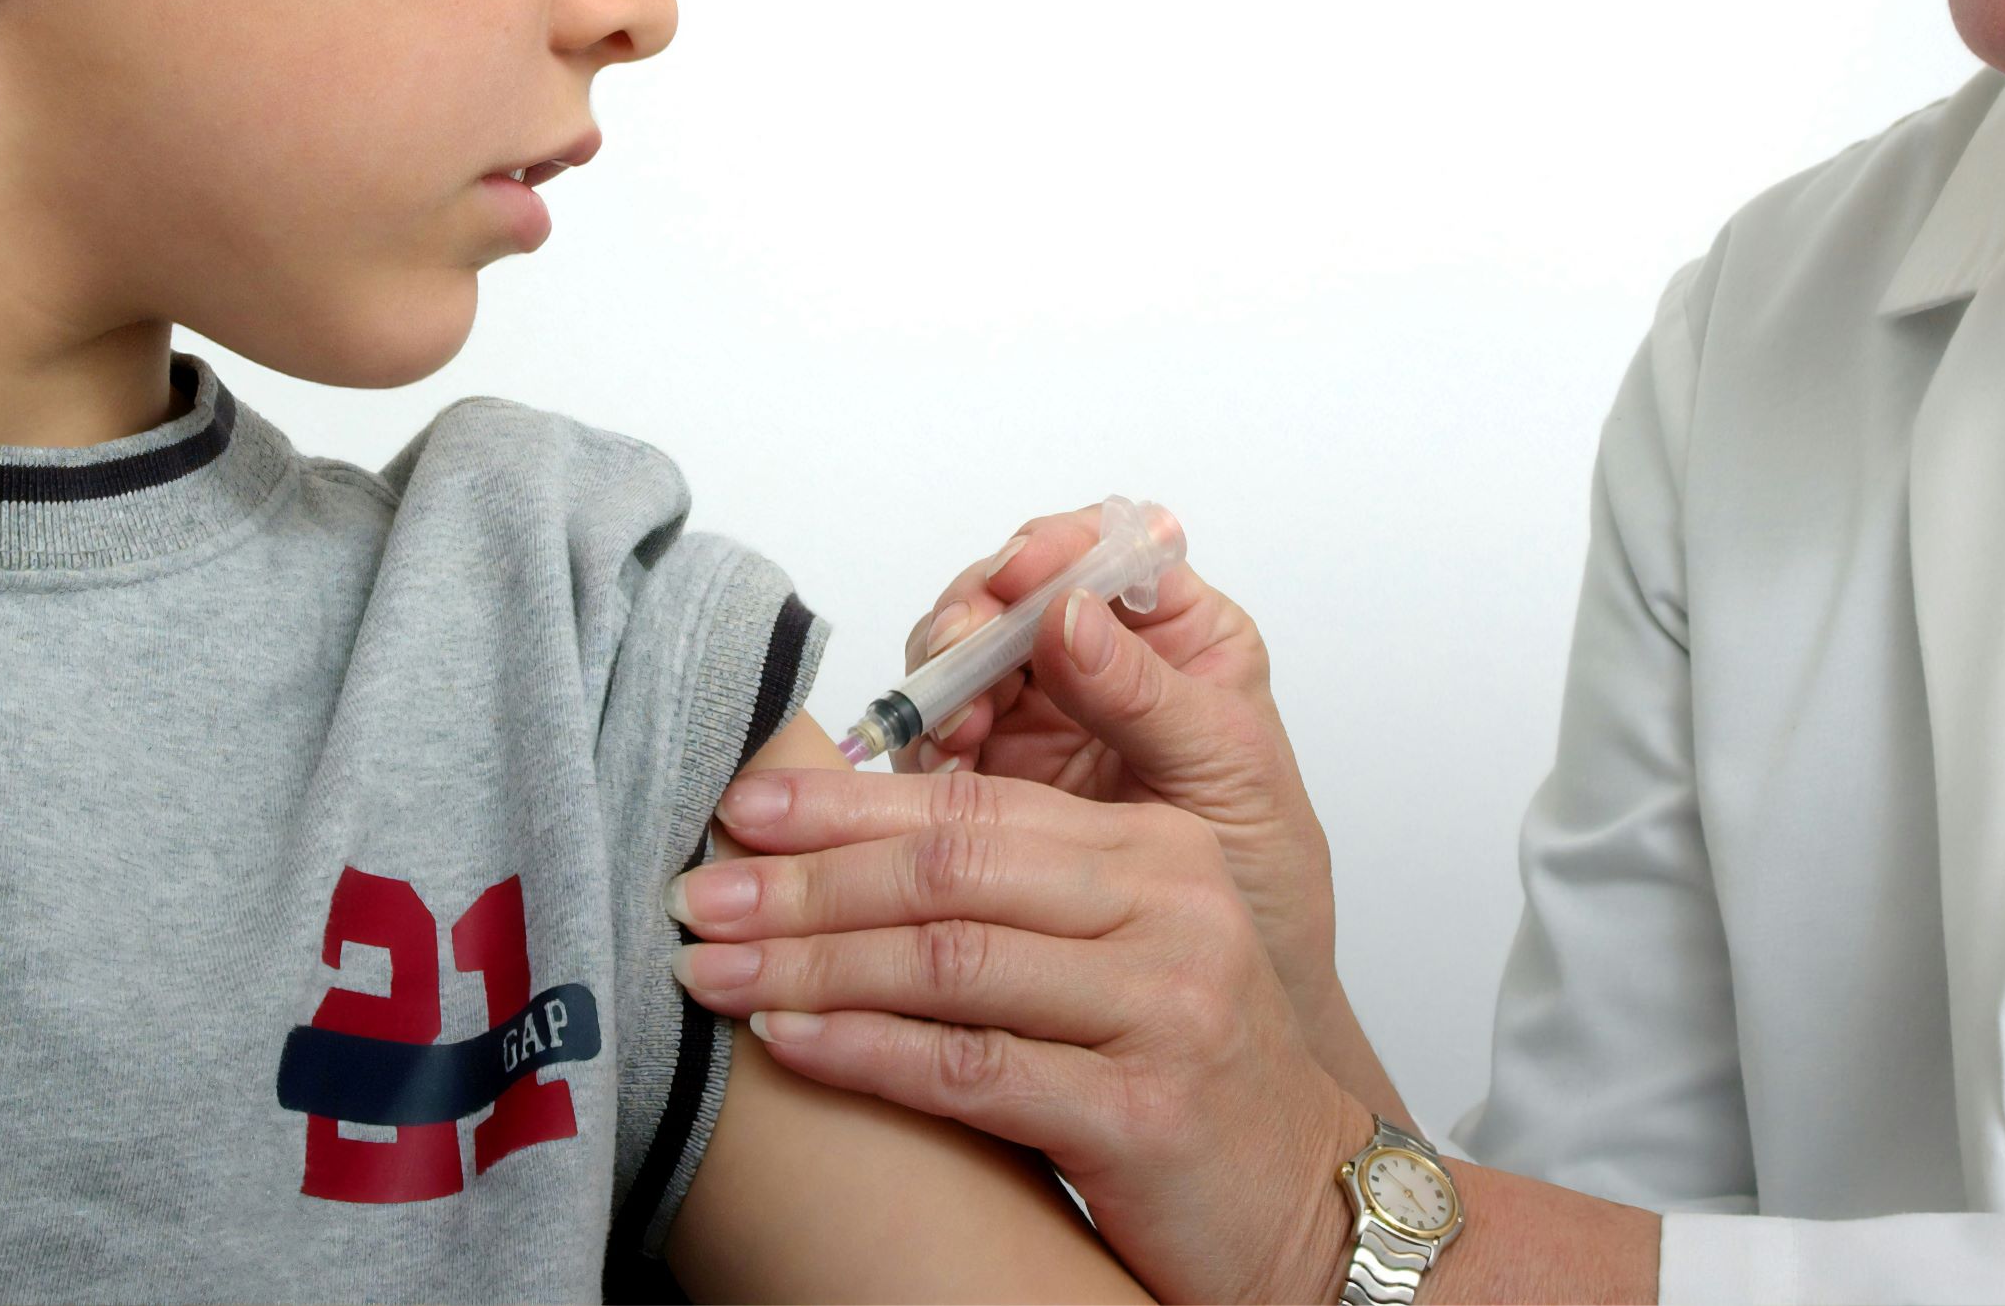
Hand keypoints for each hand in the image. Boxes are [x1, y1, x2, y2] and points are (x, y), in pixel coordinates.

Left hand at [673, 762, 1367, 1304]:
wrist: (1304, 1204)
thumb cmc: (1187, 1073)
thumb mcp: (1120, 952)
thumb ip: (1017, 893)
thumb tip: (836, 852)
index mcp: (1156, 847)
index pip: (976, 801)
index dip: (845, 801)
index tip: (741, 806)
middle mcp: (1169, 907)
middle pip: (952, 867)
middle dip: (806, 878)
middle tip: (700, 891)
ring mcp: (1165, 1005)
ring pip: (950, 960)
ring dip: (811, 962)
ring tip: (715, 970)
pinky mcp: (1144, 1110)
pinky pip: (971, 1069)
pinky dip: (864, 1050)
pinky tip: (788, 1040)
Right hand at [900, 513, 1345, 1026]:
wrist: (1223, 1019)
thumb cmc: (1263, 884)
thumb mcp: (1229, 780)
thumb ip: (1155, 697)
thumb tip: (1071, 614)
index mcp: (1181, 636)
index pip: (1110, 549)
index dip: (1059, 548)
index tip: (1026, 575)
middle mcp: (1100, 661)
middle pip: (1015, 591)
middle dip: (980, 611)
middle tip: (962, 649)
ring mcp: (1038, 715)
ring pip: (962, 655)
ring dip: (944, 675)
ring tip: (954, 729)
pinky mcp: (987, 776)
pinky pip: (933, 734)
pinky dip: (923, 742)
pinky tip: (939, 770)